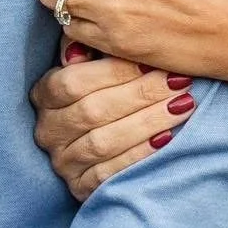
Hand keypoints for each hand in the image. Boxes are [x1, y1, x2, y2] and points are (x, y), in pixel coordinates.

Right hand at [30, 44, 198, 200]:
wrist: (107, 142)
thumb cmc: (105, 91)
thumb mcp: (92, 66)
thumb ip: (90, 48)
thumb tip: (86, 39)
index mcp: (44, 94)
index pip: (73, 82)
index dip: (114, 72)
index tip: (153, 61)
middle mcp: (47, 130)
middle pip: (92, 112)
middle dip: (140, 95)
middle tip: (179, 82)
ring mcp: (62, 161)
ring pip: (103, 142)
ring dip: (147, 122)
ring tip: (183, 105)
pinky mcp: (80, 188)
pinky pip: (109, 173)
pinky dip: (139, 154)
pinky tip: (167, 138)